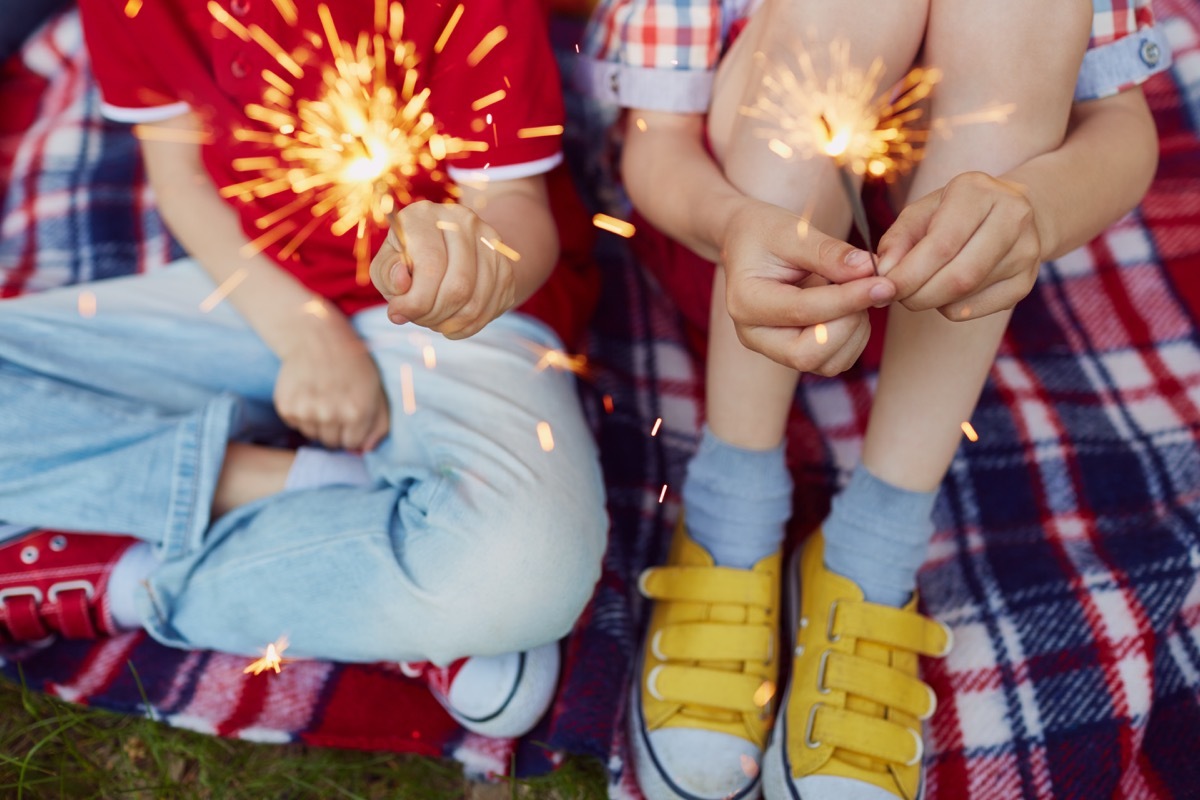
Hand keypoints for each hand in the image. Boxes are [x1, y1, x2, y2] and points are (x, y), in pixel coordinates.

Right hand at [273, 308, 389, 450]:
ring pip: (312, 435)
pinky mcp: (286, 406)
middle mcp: (331, 414)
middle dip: (335, 429)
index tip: (350, 415)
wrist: (316, 336)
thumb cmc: (353, 364)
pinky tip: (307, 392)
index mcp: (357, 412)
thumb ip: (379, 424)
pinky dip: (300, 413)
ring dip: (317, 422)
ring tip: (322, 396)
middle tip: (335, 403)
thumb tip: (365, 451)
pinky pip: (295, 424)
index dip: (352, 431)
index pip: (352, 444)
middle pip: (331, 443)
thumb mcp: (376, 390)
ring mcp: (306, 411)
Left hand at [370, 201, 516, 338]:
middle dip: (434, 315)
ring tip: (434, 321)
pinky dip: (468, 326)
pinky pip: (490, 308)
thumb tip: (402, 284)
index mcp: (425, 215)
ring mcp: (490, 242)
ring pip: (476, 302)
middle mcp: (463, 221)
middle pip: (458, 287)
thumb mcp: (386, 264)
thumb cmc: (407, 260)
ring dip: (450, 323)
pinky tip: (452, 323)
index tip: (399, 313)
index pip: (431, 266)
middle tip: (419, 319)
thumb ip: (387, 274)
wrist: (446, 249)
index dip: (415, 301)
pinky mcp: (505, 265)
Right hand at [722, 200, 896, 375]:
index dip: (847, 299)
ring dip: (854, 331)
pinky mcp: (795, 353)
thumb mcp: (793, 232)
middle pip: (807, 354)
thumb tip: (867, 269)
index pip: (802, 311)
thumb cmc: (767, 233)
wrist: (750, 243)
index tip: (882, 283)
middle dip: (848, 324)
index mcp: (746, 302)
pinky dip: (854, 337)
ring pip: (827, 363)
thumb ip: (828, 252)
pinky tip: (850, 307)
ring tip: (854, 292)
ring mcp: (774, 349)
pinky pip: (835, 361)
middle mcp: (755, 334)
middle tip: (866, 288)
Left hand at [878, 171, 1042, 320]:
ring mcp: (1026, 250)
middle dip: (918, 294)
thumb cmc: (953, 213)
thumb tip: (883, 274)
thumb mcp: (921, 213)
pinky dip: (951, 308)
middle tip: (896, 296)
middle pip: (959, 276)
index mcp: (978, 191)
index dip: (908, 274)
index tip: (882, 289)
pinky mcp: (1027, 280)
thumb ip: (897, 239)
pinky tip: (946, 292)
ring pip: (967, 294)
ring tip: (919, 288)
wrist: (1009, 214)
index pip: (941, 244)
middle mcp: (1011, 217)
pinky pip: (978, 309)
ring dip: (931, 300)